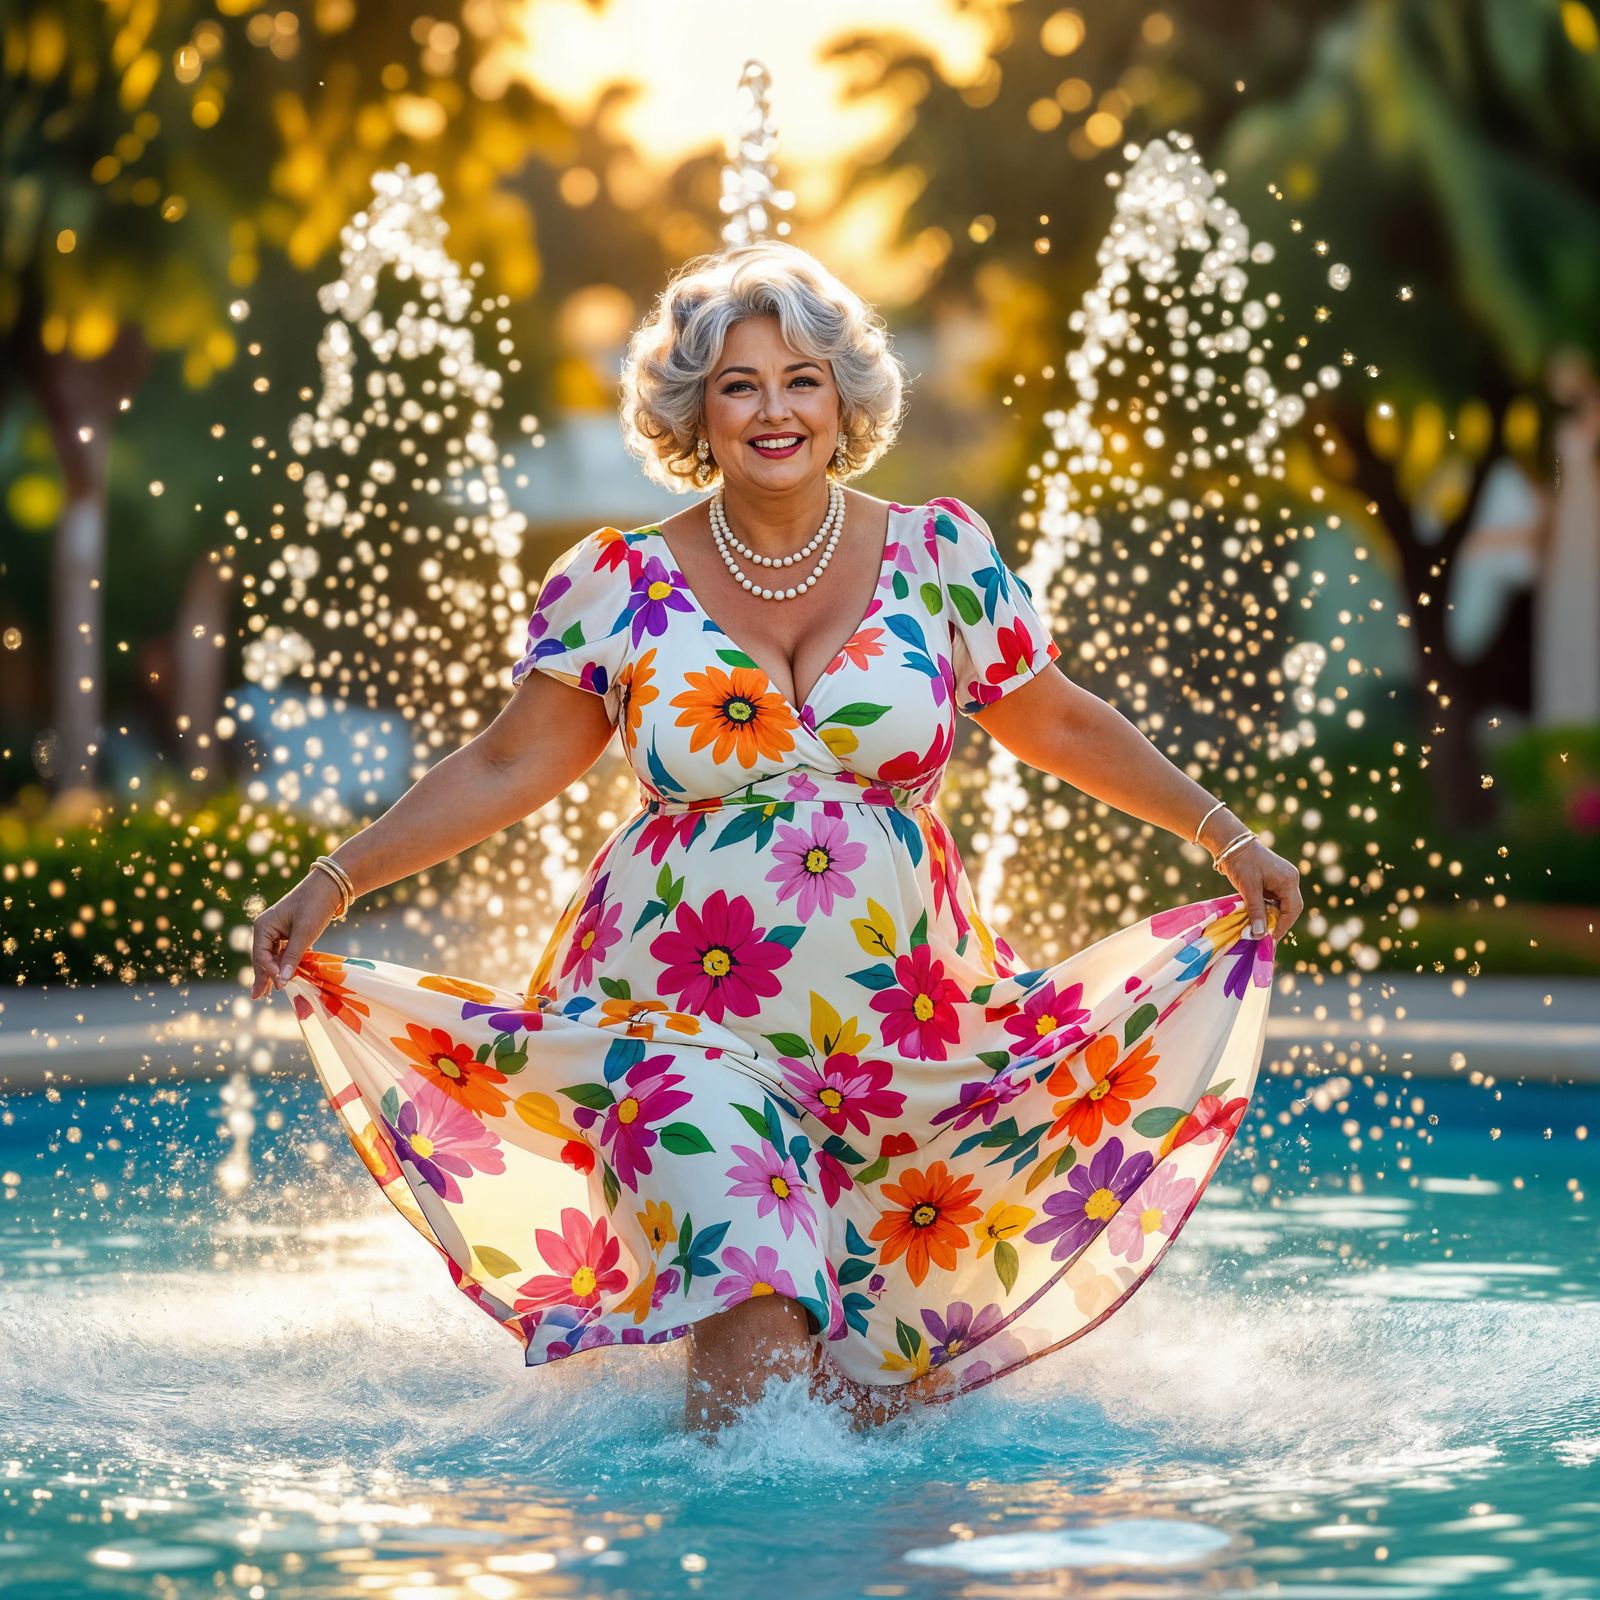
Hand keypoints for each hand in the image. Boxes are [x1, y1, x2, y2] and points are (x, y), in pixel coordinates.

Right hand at [249, 873, 343, 998]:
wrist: (329, 886)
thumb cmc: (314, 907)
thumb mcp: (304, 933)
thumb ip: (292, 957)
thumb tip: (283, 980)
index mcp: (263, 926)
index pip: (261, 955)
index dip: (269, 972)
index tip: (280, 985)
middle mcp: (266, 928)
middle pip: (262, 957)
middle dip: (263, 976)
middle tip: (259, 997)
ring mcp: (276, 929)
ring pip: (273, 955)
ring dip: (274, 971)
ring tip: (271, 990)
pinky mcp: (287, 931)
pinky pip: (283, 950)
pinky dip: (285, 962)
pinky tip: (286, 975)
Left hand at [1214, 838, 1301, 942]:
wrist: (1231, 843)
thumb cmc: (1241, 863)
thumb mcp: (1248, 888)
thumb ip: (1256, 911)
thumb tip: (1259, 934)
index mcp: (1289, 880)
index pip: (1293, 909)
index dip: (1283, 926)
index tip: (1270, 938)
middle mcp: (1290, 879)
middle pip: (1290, 908)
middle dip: (1279, 922)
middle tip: (1265, 936)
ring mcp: (1282, 879)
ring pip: (1282, 904)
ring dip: (1271, 916)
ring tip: (1260, 929)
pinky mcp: (1273, 880)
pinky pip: (1274, 899)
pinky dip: (1267, 909)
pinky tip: (1257, 917)